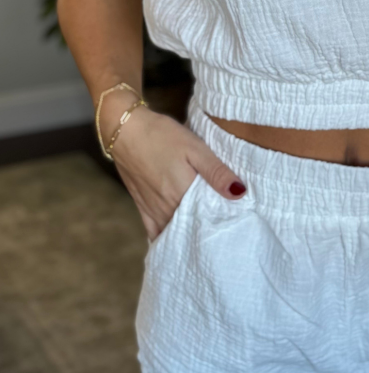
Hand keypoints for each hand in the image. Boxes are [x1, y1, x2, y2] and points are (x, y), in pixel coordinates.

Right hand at [99, 94, 247, 241]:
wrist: (124, 129)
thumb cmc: (162, 136)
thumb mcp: (195, 148)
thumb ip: (216, 172)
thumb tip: (240, 193)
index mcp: (184, 194)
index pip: (208, 218)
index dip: (222, 221)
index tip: (236, 223)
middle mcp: (168, 208)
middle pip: (191, 227)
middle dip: (206, 230)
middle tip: (223, 233)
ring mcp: (152, 209)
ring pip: (173, 231)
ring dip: (187, 236)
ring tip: (203, 238)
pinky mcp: (141, 205)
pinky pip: (153, 231)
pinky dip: (163, 238)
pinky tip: (173, 243)